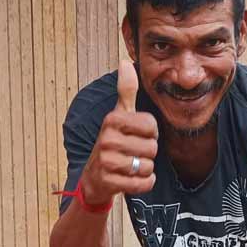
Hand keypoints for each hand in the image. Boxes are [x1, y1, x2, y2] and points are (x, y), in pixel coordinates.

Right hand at [79, 60, 157, 205]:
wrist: (94, 176)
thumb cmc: (113, 142)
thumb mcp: (118, 115)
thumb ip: (126, 90)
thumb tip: (125, 63)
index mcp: (112, 120)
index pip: (152, 126)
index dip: (150, 134)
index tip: (136, 136)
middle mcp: (106, 139)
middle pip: (152, 148)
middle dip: (147, 154)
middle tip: (131, 154)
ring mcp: (106, 161)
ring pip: (148, 166)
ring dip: (144, 169)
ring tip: (129, 166)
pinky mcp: (109, 182)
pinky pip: (143, 184)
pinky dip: (143, 184)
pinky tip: (130, 179)